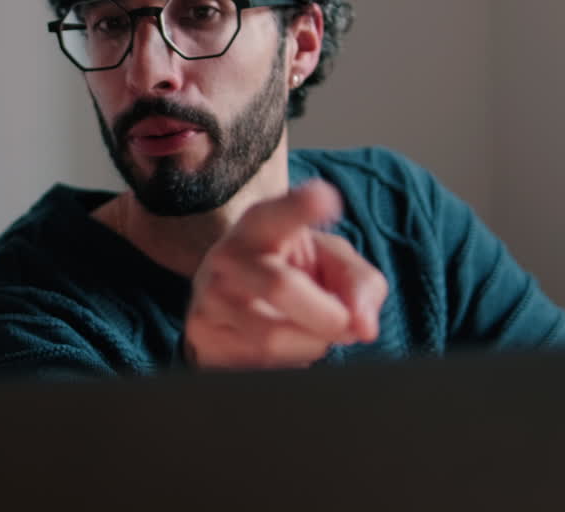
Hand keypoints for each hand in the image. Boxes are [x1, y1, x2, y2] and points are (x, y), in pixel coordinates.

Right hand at [184, 180, 388, 369]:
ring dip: (309, 346)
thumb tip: (362, 326)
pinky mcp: (202, 338)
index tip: (326, 198)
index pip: (278, 214)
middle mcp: (227, 256)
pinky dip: (285, 366)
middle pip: (280, 287)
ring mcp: (207, 298)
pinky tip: (281, 351)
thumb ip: (359, 283)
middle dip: (327, 317)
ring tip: (309, 334)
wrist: (236, 300)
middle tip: (349, 327)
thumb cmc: (294, 274)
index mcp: (260, 225)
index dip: (301, 207)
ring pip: (271, 338)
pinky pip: (255, 366)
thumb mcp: (331, 262)